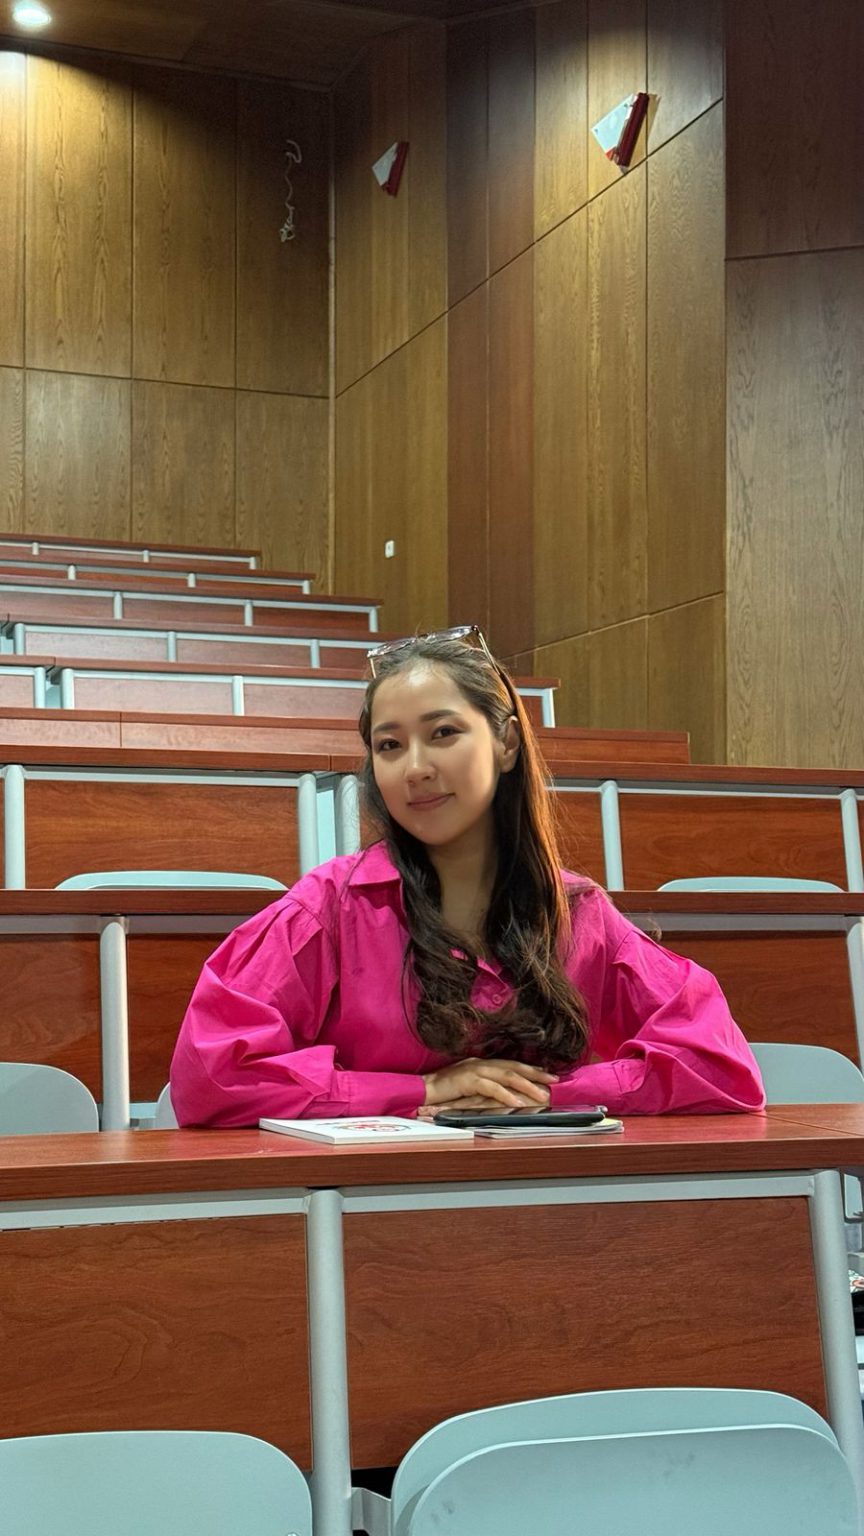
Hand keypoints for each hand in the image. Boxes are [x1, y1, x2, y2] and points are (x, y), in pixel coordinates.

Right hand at [422, 1057, 556, 1109]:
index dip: (530, 1068)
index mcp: (481, 1063)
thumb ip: (484, 1085)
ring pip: (507, 1076)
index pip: (510, 1064)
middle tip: (554, 1080)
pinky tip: (518, 1103)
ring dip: (527, 1086)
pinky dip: (506, 1096)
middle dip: (536, 1073)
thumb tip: (503, 1092)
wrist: (422, 1089)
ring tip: (542, 1095)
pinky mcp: (468, 1080)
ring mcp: (474, 1070)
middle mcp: (480, 1063)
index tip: (547, 1074)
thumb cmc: (443, 1090)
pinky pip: (492, 1088)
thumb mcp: (467, 1085)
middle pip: (514, 1067)